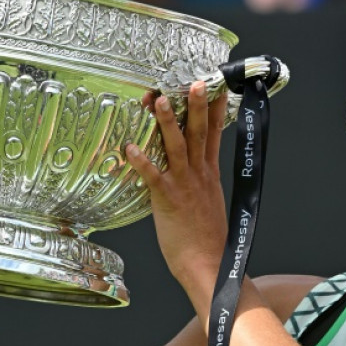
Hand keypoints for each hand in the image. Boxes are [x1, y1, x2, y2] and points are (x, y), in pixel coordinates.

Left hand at [125, 82, 228, 301]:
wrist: (208, 264)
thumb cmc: (205, 240)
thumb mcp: (209, 203)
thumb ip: (200, 184)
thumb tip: (193, 174)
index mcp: (210, 174)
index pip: (215, 134)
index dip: (215, 110)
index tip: (216, 86)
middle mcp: (200, 175)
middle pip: (200, 133)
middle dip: (196, 106)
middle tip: (195, 81)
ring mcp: (185, 186)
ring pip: (178, 147)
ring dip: (168, 123)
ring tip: (159, 100)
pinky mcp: (168, 201)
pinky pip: (153, 177)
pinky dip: (142, 161)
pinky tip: (129, 147)